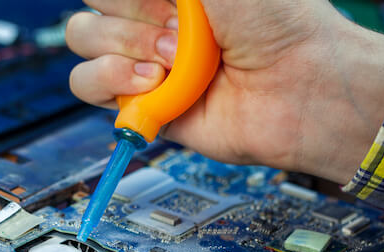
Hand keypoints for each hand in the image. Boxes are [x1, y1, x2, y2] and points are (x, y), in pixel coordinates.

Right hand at [66, 0, 383, 184]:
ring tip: (170, 61)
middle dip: (130, 18)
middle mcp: (152, 23)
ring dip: (120, 49)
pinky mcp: (143, 107)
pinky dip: (111, 82)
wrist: (300, 88)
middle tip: (179, 30)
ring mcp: (145, 65)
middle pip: (90, 12)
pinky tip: (153, 84)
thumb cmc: (278, 25)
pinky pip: (90, 88)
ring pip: (83, 47)